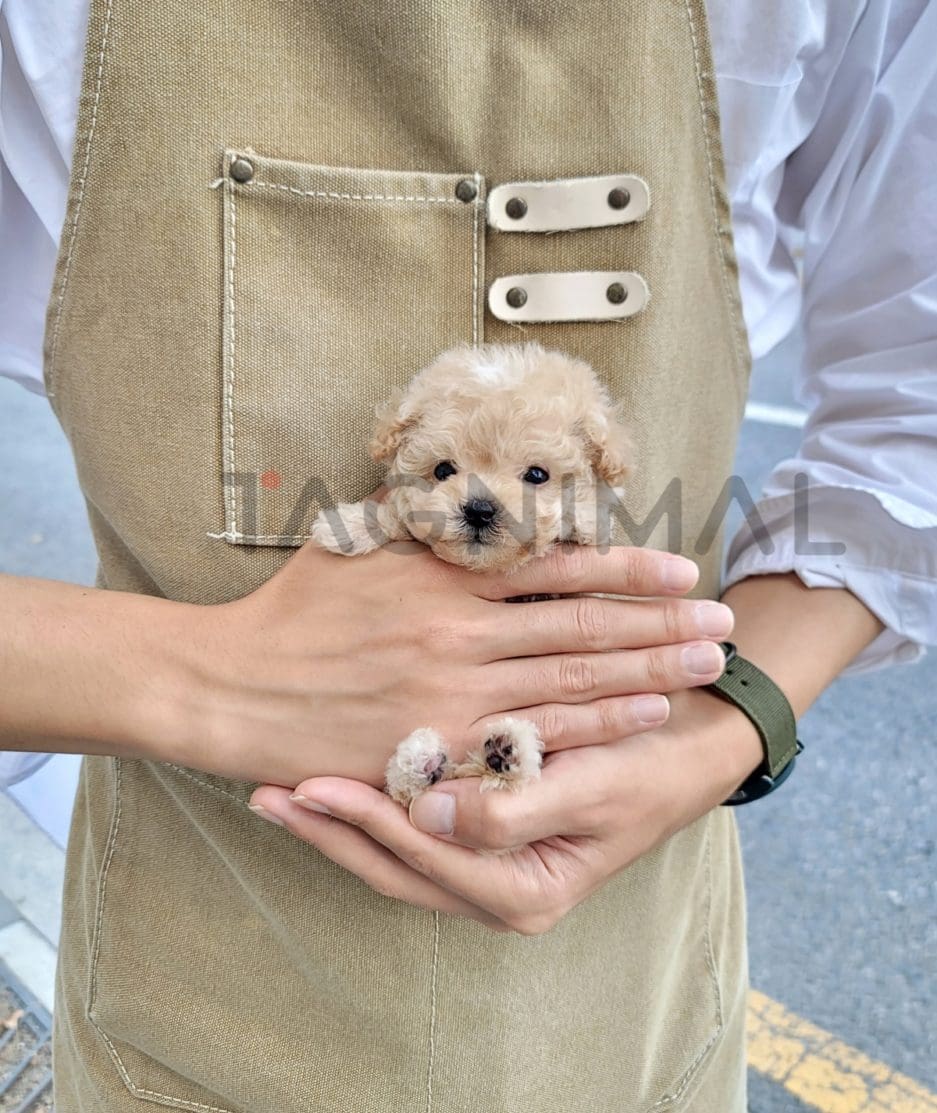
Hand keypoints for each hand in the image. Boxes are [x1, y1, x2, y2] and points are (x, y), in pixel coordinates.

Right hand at [190, 541, 732, 786]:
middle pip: (583, 627)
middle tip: (722, 622)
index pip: (558, 569)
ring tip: (704, 666)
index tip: (681, 568)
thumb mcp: (355, 542)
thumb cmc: (292, 611)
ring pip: (572, 682)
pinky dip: (593, 727)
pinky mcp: (439, 747)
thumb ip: (421, 522)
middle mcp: (461, 634)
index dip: (627, 567)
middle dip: (661, 622)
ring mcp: (454, 694)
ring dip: (647, 671)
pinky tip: (641, 719)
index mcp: (444, 578)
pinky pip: (532, 737)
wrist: (232, 688)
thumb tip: (473, 490)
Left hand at [247, 688, 761, 932]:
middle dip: (330, 832)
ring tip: (280, 790)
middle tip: (266, 793)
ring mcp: (486, 868)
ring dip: (341, 822)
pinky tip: (335, 779)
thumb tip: (431, 815)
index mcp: (526, 894)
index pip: (426, 861)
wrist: (686, 749)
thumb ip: (516, 811)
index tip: (310, 786)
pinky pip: (414, 830)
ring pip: (395, 854)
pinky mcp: (482, 836)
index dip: (368, 824)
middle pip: (394, 869)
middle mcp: (497, 892)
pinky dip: (375, 806)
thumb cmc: (649, 765)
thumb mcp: (596, 788)